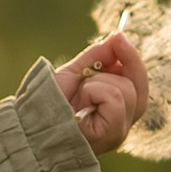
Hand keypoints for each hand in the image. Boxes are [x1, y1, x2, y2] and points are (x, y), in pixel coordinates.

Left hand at [55, 32, 145, 154]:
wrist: (32, 121)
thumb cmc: (51, 101)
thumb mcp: (77, 72)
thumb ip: (100, 56)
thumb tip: (119, 37)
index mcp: (117, 109)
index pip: (138, 83)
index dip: (133, 59)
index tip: (120, 38)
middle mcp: (123, 122)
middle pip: (138, 84)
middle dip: (125, 61)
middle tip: (111, 45)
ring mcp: (120, 131)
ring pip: (125, 88)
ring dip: (97, 82)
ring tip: (79, 95)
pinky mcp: (113, 134)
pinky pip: (115, 97)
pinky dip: (94, 91)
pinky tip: (81, 103)